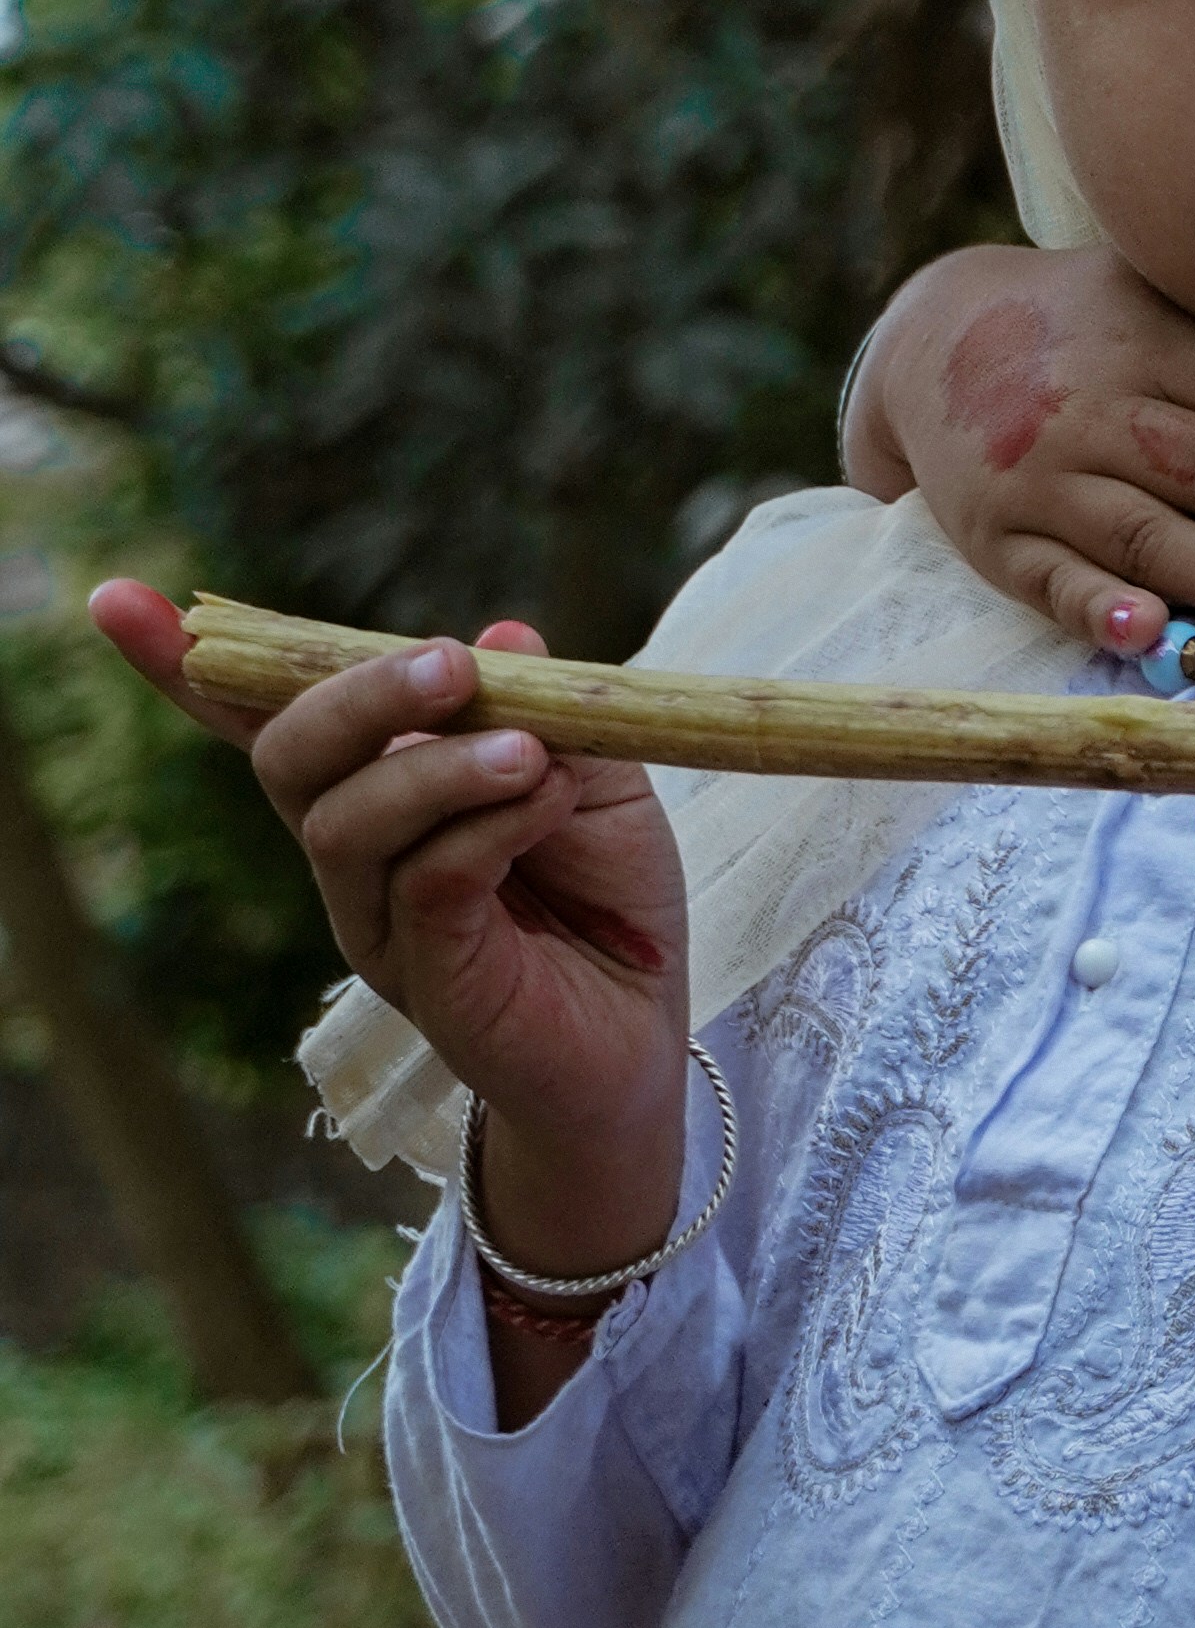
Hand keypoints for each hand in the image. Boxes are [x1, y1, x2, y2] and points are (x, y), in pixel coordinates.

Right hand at [93, 584, 693, 1288]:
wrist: (643, 1028)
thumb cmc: (607, 895)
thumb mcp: (595, 774)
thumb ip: (548, 709)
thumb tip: (504, 635)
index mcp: (377, 785)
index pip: (267, 719)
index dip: (189, 664)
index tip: (117, 599)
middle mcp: (353, 853)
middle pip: (288, 759)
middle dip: (355, 696)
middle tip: (450, 664)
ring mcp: (374, 919)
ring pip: (343, 822)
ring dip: (435, 766)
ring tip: (527, 755)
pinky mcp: (423, 974)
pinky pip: (422, 883)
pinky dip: (486, 828)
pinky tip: (548, 804)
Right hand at [848, 244, 1194, 657]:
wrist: (930, 335)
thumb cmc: (1090, 328)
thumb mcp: (1159, 302)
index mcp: (1155, 340)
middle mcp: (1099, 405)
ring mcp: (1042, 476)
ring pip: (1146, 529)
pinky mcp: (997, 539)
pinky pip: (1052, 581)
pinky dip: (1100, 609)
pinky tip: (1148, 634)